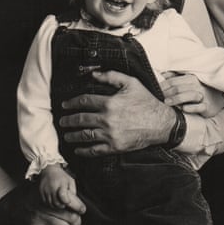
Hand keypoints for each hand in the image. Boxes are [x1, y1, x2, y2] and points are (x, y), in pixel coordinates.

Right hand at [0, 182, 85, 224]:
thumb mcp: (49, 191)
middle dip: (76, 221)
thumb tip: (76, 202)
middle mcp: (45, 207)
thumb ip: (61, 195)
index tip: (82, 211)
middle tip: (77, 223)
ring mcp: (39, 219)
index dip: (78, 208)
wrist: (16, 204)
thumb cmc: (37, 196)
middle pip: (67, 215)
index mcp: (50, 197)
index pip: (69, 204)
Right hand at [39, 165, 76, 208]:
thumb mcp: (70, 180)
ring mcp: (46, 190)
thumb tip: (73, 201)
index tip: (68, 201)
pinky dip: (50, 203)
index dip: (66, 201)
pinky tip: (53, 199)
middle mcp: (52, 188)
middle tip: (64, 203)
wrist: (49, 170)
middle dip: (62, 205)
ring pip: (51, 204)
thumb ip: (73, 191)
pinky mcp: (41, 192)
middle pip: (57, 203)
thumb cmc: (61, 176)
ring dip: (56, 205)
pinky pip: (46, 202)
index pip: (63, 196)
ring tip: (59, 200)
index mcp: (61, 184)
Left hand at [60, 70, 175, 156]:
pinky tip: (78, 149)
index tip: (65, 105)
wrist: (161, 123)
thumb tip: (93, 74)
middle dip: (68, 120)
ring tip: (66, 135)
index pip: (84, 102)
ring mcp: (111, 135)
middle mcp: (108, 119)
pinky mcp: (115, 147)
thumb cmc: (146, 101)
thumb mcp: (131, 83)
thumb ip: (111, 76)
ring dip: (73, 135)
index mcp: (110, 103)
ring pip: (85, 135)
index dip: (72, 103)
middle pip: (81, 119)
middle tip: (62, 121)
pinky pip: (95, 150)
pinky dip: (84, 150)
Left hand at [161, 72, 223, 117]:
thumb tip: (162, 75)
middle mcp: (197, 86)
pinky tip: (183, 108)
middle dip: (167, 93)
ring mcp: (203, 96)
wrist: (219, 97)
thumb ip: (176, 77)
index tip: (155, 90)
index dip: (163, 85)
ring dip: (176, 99)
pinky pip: (199, 107)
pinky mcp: (207, 106)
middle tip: (159, 97)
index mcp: (191, 78)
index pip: (174, 80)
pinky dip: (191, 108)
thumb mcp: (189, 80)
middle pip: (179, 88)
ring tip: (167, 103)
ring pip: (189, 96)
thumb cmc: (200, 88)